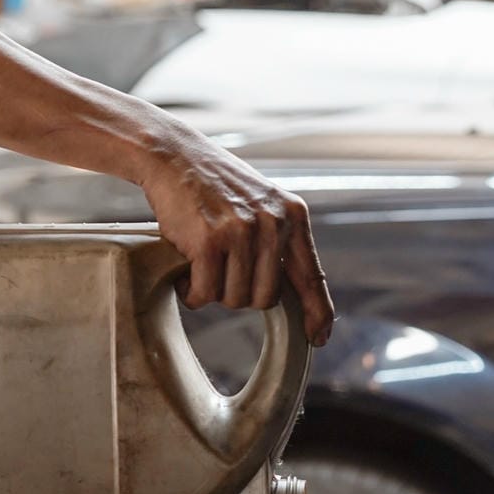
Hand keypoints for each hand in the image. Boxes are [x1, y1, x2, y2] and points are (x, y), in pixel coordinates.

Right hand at [140, 134, 333, 346]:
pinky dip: (191, 291)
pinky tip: (185, 268)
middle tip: (220, 269)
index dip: (317, 312)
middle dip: (239, 293)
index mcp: (292, 215)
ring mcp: (242, 233)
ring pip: (233, 299)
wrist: (173, 156)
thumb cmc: (213, 184)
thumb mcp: (260, 202)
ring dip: (212, 290)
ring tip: (201, 261)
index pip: (311, 276)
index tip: (319, 337)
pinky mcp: (209, 242)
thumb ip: (278, 238)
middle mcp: (273, 224)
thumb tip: (283, 290)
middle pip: (265, 299)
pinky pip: (205, 293)